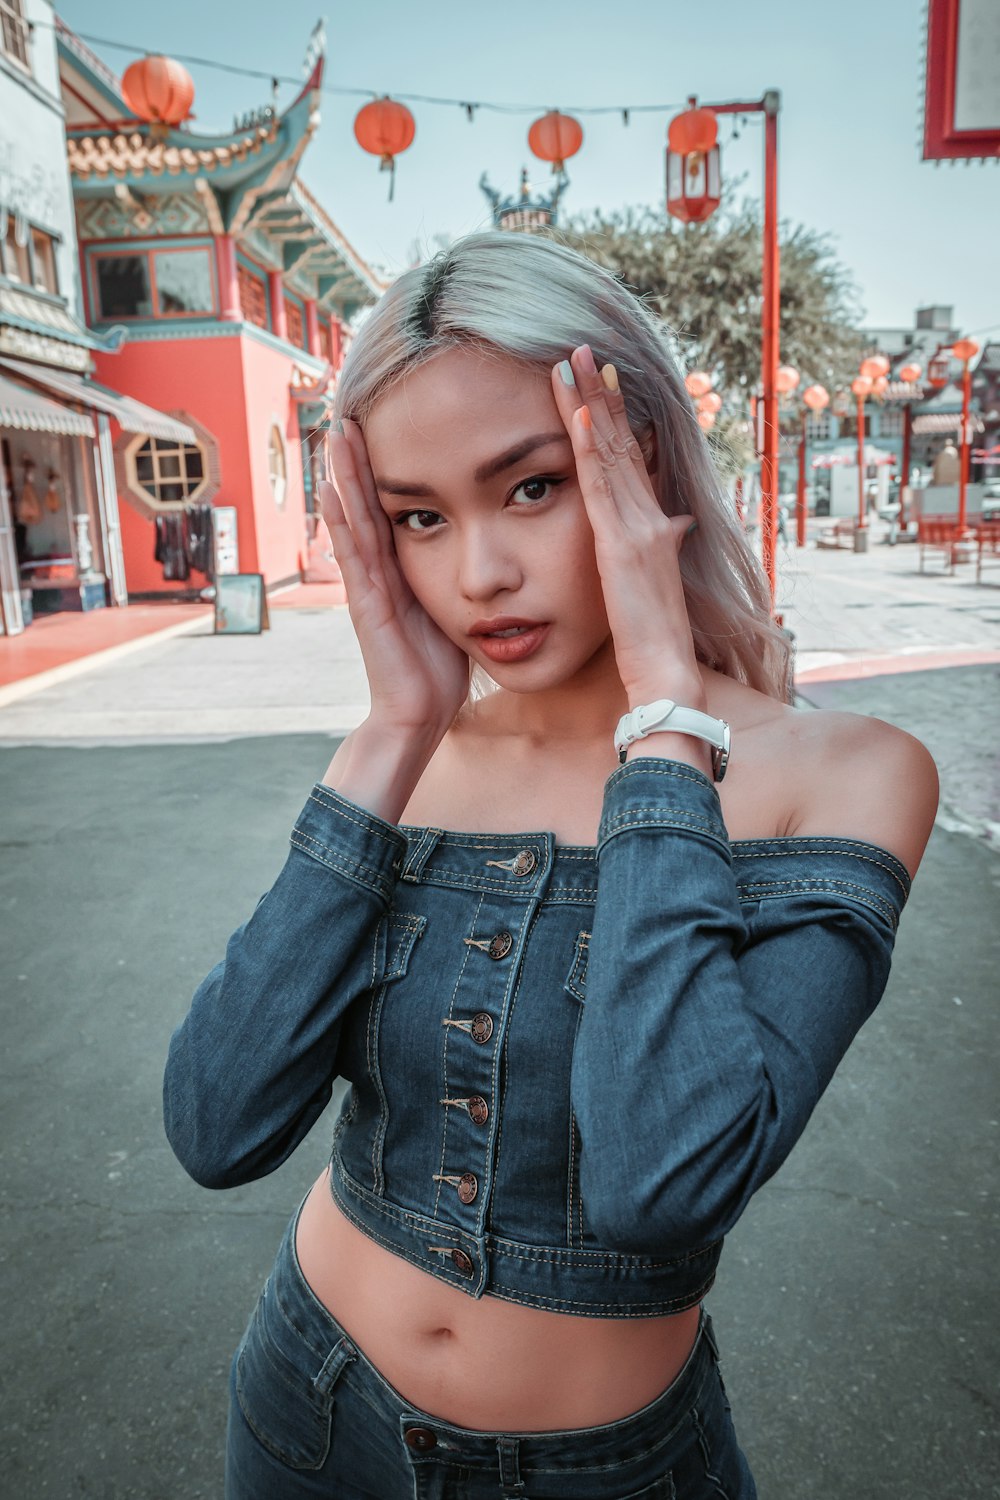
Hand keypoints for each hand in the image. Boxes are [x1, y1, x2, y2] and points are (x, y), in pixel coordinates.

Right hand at [318, 422, 470, 736]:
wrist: (418, 714)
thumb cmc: (439, 671)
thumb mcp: (456, 612)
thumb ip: (460, 582)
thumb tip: (489, 560)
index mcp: (401, 569)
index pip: (392, 504)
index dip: (385, 465)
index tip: (383, 421)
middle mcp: (379, 570)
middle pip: (366, 500)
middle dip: (358, 456)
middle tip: (348, 406)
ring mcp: (367, 585)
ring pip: (354, 517)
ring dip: (343, 475)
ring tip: (335, 431)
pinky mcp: (366, 603)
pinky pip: (353, 553)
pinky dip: (340, 520)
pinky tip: (329, 489)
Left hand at [550, 345, 704, 707]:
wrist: (665, 675)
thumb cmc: (651, 648)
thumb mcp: (644, 594)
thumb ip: (647, 559)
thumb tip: (665, 532)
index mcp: (651, 530)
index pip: (628, 463)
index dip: (614, 420)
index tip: (599, 381)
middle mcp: (649, 520)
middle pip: (620, 445)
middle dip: (601, 395)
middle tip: (584, 349)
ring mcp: (638, 529)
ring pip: (609, 454)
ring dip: (590, 403)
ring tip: (573, 360)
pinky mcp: (621, 546)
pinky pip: (599, 486)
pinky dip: (588, 445)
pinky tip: (574, 412)